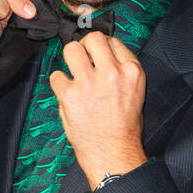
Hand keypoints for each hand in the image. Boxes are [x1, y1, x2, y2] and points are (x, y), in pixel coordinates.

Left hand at [49, 33, 147, 188]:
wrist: (113, 153)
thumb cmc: (125, 128)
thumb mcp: (136, 92)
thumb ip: (121, 70)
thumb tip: (103, 56)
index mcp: (132, 71)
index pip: (113, 41)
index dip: (102, 47)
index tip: (97, 55)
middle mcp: (111, 73)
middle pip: (92, 39)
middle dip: (85, 47)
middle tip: (83, 60)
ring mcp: (89, 83)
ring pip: (71, 49)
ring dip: (70, 59)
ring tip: (74, 73)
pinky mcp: (70, 95)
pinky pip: (56, 76)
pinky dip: (59, 84)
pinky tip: (67, 94)